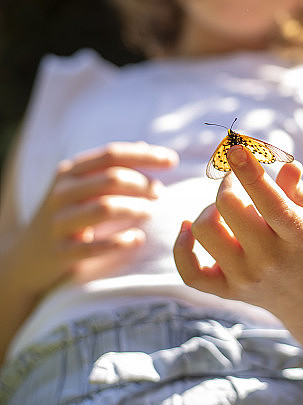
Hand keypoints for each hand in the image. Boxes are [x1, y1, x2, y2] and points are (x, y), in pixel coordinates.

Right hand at [12, 141, 177, 296]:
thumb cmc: (67, 215)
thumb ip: (110, 167)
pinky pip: (94, 246)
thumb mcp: (81, 186)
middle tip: (159, 193)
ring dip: (135, 208)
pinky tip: (137, 239)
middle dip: (142, 183)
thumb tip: (145, 146)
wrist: (28, 257)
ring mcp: (58, 222)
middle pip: (111, 178)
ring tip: (150, 212)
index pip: (112, 154)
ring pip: (105, 208)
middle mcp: (62, 192)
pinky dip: (120, 241)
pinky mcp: (60, 251)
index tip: (172, 160)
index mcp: (69, 171)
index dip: (145, 156)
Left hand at [173, 145, 302, 322]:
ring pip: (205, 230)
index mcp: (299, 237)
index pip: (271, 202)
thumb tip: (288, 166)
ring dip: (210, 209)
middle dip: (229, 182)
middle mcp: (269, 260)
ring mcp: (244, 278)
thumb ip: (300, 192)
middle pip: (229, 207)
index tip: (235, 148)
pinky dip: (182, 246)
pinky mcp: (225, 291)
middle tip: (236, 177)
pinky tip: (188, 228)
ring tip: (226, 209)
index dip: (250, 172)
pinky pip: (189, 271)